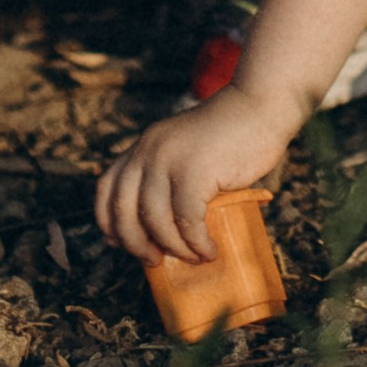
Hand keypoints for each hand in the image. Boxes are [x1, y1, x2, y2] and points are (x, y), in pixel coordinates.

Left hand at [96, 86, 295, 265]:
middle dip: (135, 243)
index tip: (118, 242)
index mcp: (143, 146)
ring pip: (155, 219)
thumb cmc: (229, 137)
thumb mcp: (184, 150)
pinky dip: (196, 242)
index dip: (107, 220)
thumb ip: (168, 175)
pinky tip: (208, 250)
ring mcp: (170, 160)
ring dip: (173, 247)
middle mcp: (149, 151)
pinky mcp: (195, 171)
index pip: (106, 187)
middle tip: (154, 260)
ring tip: (193, 257)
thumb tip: (161, 232)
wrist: (259, 107)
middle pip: (123, 208)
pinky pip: (187, 220)